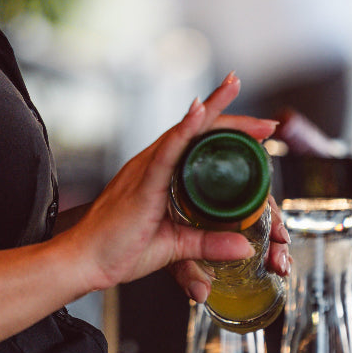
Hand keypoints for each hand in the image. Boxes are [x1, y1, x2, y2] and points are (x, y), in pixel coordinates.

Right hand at [58, 72, 287, 295]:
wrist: (83, 262)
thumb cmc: (117, 252)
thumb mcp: (176, 248)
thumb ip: (209, 244)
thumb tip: (244, 247)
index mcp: (160, 176)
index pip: (199, 145)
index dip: (229, 133)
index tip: (262, 130)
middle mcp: (153, 165)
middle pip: (197, 132)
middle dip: (232, 118)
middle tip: (267, 120)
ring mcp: (146, 170)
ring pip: (184, 133)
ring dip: (213, 112)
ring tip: (234, 89)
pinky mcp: (141, 184)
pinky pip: (166, 152)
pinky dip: (184, 131)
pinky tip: (199, 114)